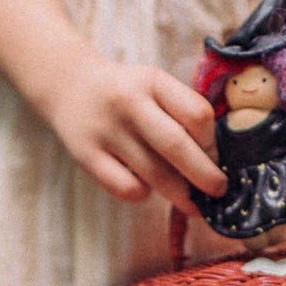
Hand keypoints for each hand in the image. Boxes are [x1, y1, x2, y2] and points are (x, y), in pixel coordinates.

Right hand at [37, 48, 226, 212]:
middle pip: (178, 147)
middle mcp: (128, 102)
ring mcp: (105, 129)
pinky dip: (142, 194)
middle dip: (206, 177)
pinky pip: (127, 189)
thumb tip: (215, 165)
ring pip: (156, 175)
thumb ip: (182, 115)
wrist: (66, 82)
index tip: (216, 157)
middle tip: (219, 191)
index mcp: (153, 81)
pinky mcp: (86, 155)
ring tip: (193, 204)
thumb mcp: (155, 88)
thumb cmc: (127, 94)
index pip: (198, 114)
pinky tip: (144, 187)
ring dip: (181, 195)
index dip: (213, 142)